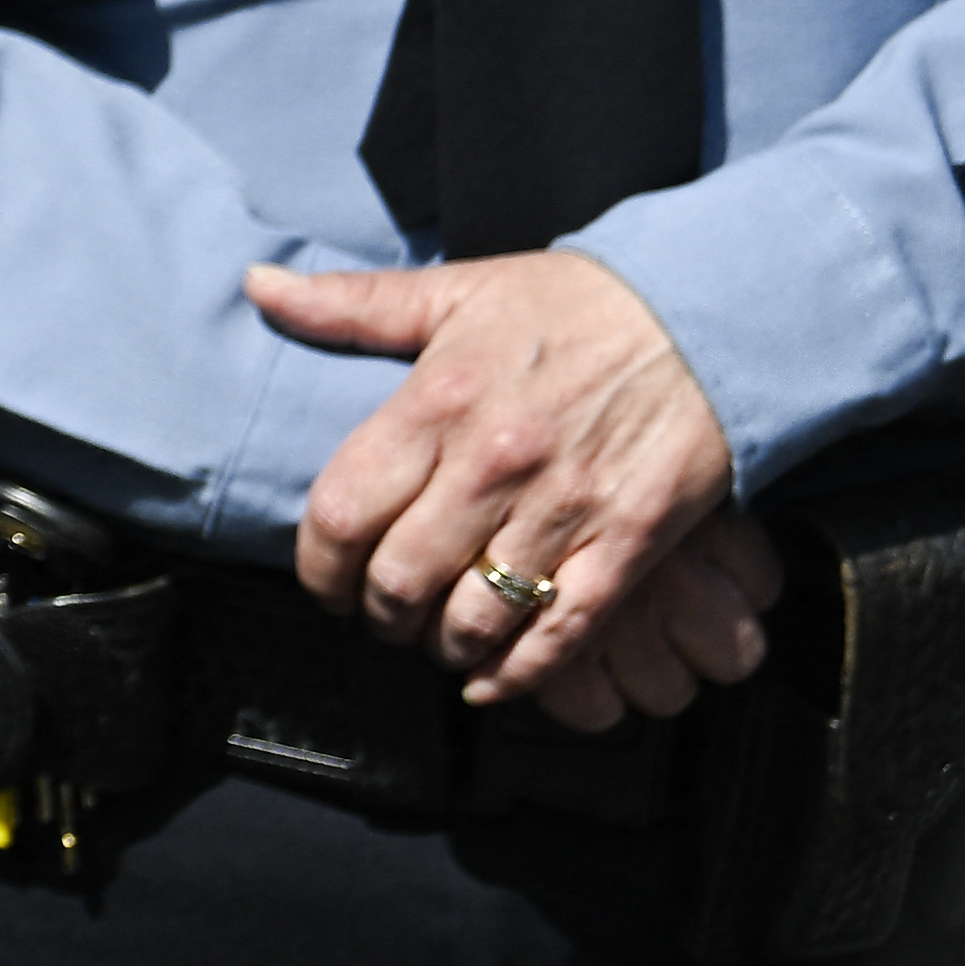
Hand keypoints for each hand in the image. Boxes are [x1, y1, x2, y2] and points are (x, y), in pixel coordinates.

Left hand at [258, 249, 768, 726]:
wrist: (706, 315)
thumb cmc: (575, 304)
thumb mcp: (457, 290)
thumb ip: (351, 304)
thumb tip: (258, 286)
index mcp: (437, 403)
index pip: (341, 511)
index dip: (318, 566)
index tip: (325, 579)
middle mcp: (492, 464)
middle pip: (399, 580)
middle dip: (378, 614)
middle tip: (382, 616)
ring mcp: (563, 510)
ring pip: (475, 618)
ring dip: (444, 648)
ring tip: (438, 641)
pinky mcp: (629, 544)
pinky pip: (562, 634)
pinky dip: (520, 674)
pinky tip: (494, 679)